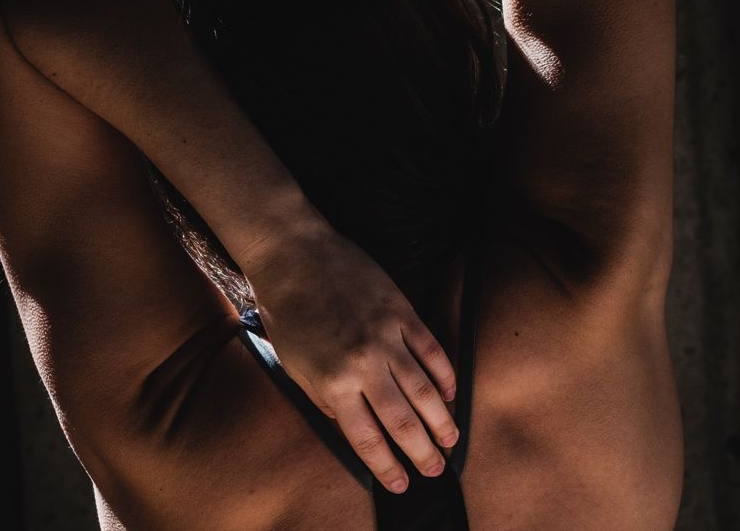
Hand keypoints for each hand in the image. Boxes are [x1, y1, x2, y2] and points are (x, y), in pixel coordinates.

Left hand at [246, 228, 460, 493]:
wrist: (296, 255)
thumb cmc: (288, 313)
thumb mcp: (296, 368)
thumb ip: (327, 402)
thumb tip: (356, 427)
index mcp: (334, 383)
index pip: (367, 438)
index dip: (386, 466)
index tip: (400, 483)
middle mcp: (364, 364)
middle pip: (403, 420)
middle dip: (422, 452)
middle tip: (435, 471)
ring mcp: (387, 336)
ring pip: (425, 390)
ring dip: (441, 420)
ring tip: (451, 441)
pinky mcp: (402, 311)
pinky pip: (431, 350)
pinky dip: (444, 375)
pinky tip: (451, 394)